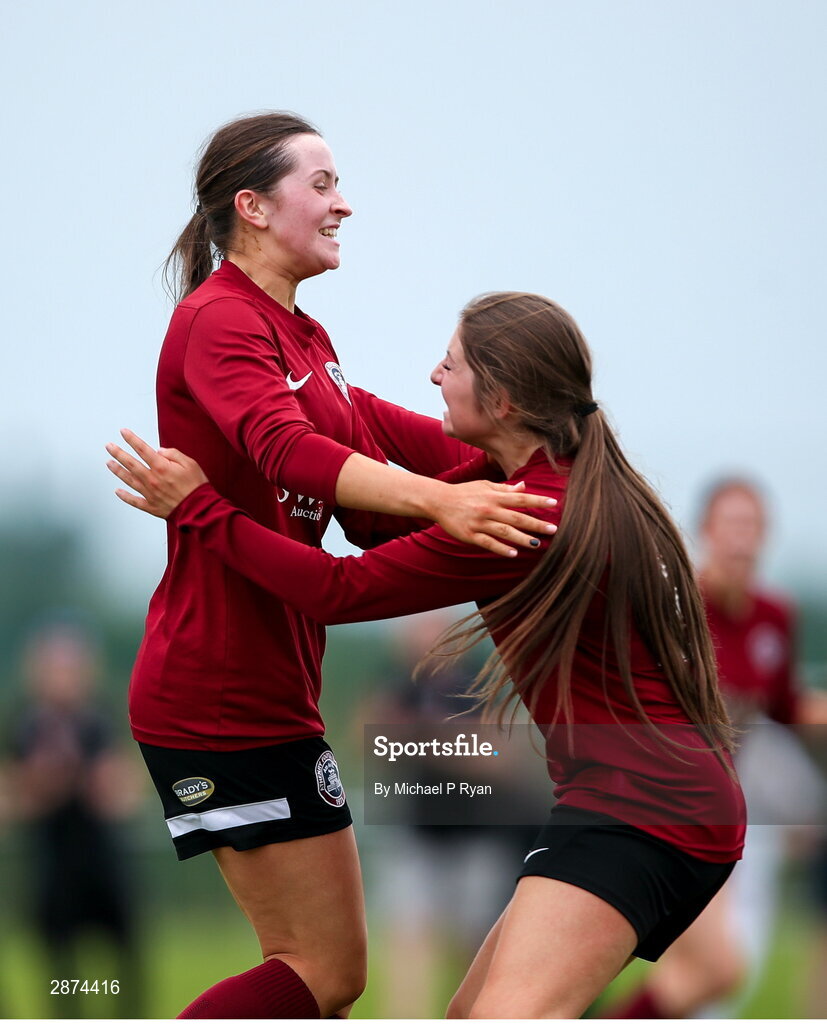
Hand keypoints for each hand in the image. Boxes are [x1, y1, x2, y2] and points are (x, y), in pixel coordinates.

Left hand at [106, 429, 207, 517]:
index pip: (143, 449)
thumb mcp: (190, 464)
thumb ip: (173, 454)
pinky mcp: (152, 506)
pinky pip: (134, 501)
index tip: (123, 432)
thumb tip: (159, 451)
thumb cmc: (197, 486)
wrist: (199, 509)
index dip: (132, 439)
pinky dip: (125, 496)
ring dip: (118, 470)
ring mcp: (150, 493)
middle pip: (131, 464)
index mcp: (162, 467)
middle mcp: (152, 479)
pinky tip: (117, 491)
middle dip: (118, 453)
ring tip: (109, 463)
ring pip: (129, 480)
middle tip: (109, 446)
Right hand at [430, 479, 556, 557]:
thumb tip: (524, 486)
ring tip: (537, 545)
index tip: (554, 504)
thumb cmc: (464, 492)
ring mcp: (479, 523)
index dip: (537, 501)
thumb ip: (505, 489)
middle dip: (536, 524)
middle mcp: (489, 509)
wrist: (438, 501)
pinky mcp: (470, 535)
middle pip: (516, 517)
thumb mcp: (485, 486)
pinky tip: (514, 553)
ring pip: (504, 532)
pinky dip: (501, 549)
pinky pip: (488, 543)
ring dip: (522, 539)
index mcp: (494, 496)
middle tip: (553, 529)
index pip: (520, 498)